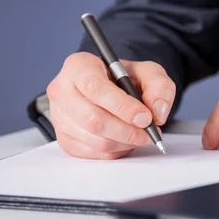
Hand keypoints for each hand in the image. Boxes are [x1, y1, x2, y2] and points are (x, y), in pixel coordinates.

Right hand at [47, 52, 175, 158]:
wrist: (113, 90)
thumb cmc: (125, 79)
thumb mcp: (148, 72)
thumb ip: (159, 87)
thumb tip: (157, 112)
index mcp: (78, 66)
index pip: (95, 88)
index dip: (122, 106)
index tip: (145, 117)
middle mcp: (62, 90)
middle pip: (93, 119)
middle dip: (127, 130)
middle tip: (149, 132)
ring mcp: (59, 117)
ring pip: (95, 139)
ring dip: (125, 142)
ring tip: (140, 135)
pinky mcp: (65, 138)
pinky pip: (94, 153)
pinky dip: (116, 150)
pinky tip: (126, 139)